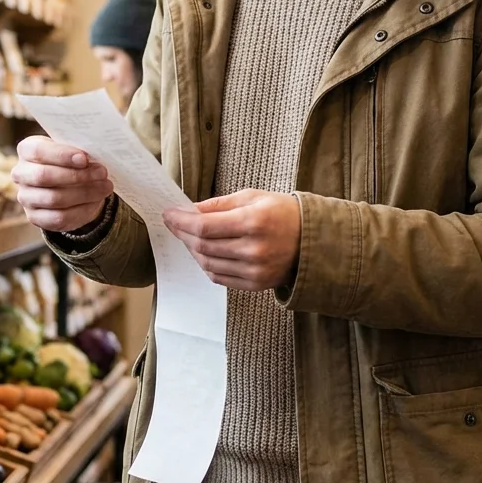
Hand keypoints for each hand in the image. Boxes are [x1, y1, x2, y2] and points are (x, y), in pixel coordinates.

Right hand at [11, 136, 113, 231]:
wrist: (67, 184)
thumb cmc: (69, 161)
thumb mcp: (72, 150)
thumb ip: (78, 151)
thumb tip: (96, 157)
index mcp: (26, 150)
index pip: (39, 151)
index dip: (62, 155)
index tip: (84, 158)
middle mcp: (20, 174)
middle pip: (44, 176)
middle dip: (76, 175)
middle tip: (102, 173)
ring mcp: (25, 197)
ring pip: (54, 199)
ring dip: (84, 193)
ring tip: (105, 187)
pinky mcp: (35, 217)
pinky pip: (59, 217)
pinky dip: (81, 210)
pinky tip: (96, 201)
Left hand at [163, 189, 300, 291]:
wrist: (313, 240)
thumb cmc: (282, 212)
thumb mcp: (252, 197)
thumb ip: (219, 204)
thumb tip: (189, 210)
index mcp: (253, 222)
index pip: (204, 226)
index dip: (181, 221)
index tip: (168, 214)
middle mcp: (254, 249)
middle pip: (203, 246)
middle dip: (183, 234)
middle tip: (174, 224)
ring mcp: (255, 270)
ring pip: (208, 264)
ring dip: (192, 250)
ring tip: (188, 237)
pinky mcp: (255, 284)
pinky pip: (219, 277)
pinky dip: (206, 265)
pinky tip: (203, 253)